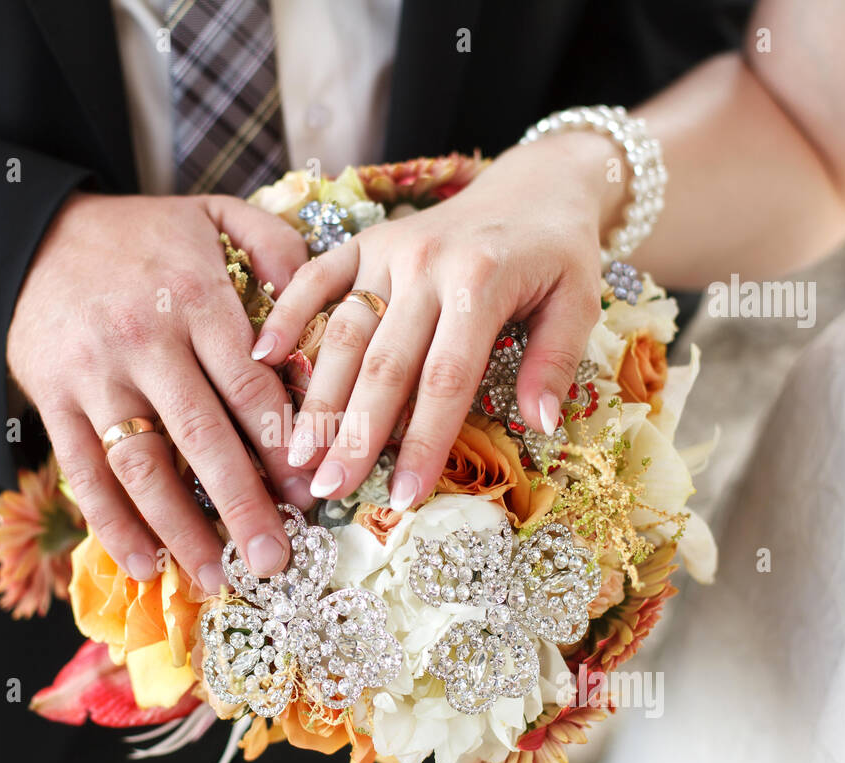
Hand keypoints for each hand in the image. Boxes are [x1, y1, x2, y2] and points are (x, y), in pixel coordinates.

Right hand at [8, 191, 311, 593]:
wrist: (32, 236)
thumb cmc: (142, 236)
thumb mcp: (214, 216)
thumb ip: (275, 247)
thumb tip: (325, 304)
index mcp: (196, 297)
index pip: (250, 385)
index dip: (283, 445)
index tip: (313, 493)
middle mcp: (147, 341)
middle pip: (203, 436)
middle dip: (243, 505)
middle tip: (275, 560)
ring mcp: (95, 376)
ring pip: (142, 465)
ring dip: (180, 529)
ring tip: (216, 578)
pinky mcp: (53, 401)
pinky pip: (84, 472)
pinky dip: (111, 523)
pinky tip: (145, 563)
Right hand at [253, 134, 619, 508]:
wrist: (538, 183)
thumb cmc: (559, 253)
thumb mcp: (581, 302)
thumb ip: (555, 361)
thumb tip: (537, 424)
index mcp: (482, 282)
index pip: (446, 379)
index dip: (423, 442)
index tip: (404, 496)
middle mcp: (427, 265)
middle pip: (384, 365)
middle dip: (355, 434)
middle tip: (328, 489)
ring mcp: (389, 251)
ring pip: (344, 332)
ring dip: (318, 396)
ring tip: (296, 452)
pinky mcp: (365, 241)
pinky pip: (317, 276)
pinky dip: (287, 312)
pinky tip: (262, 358)